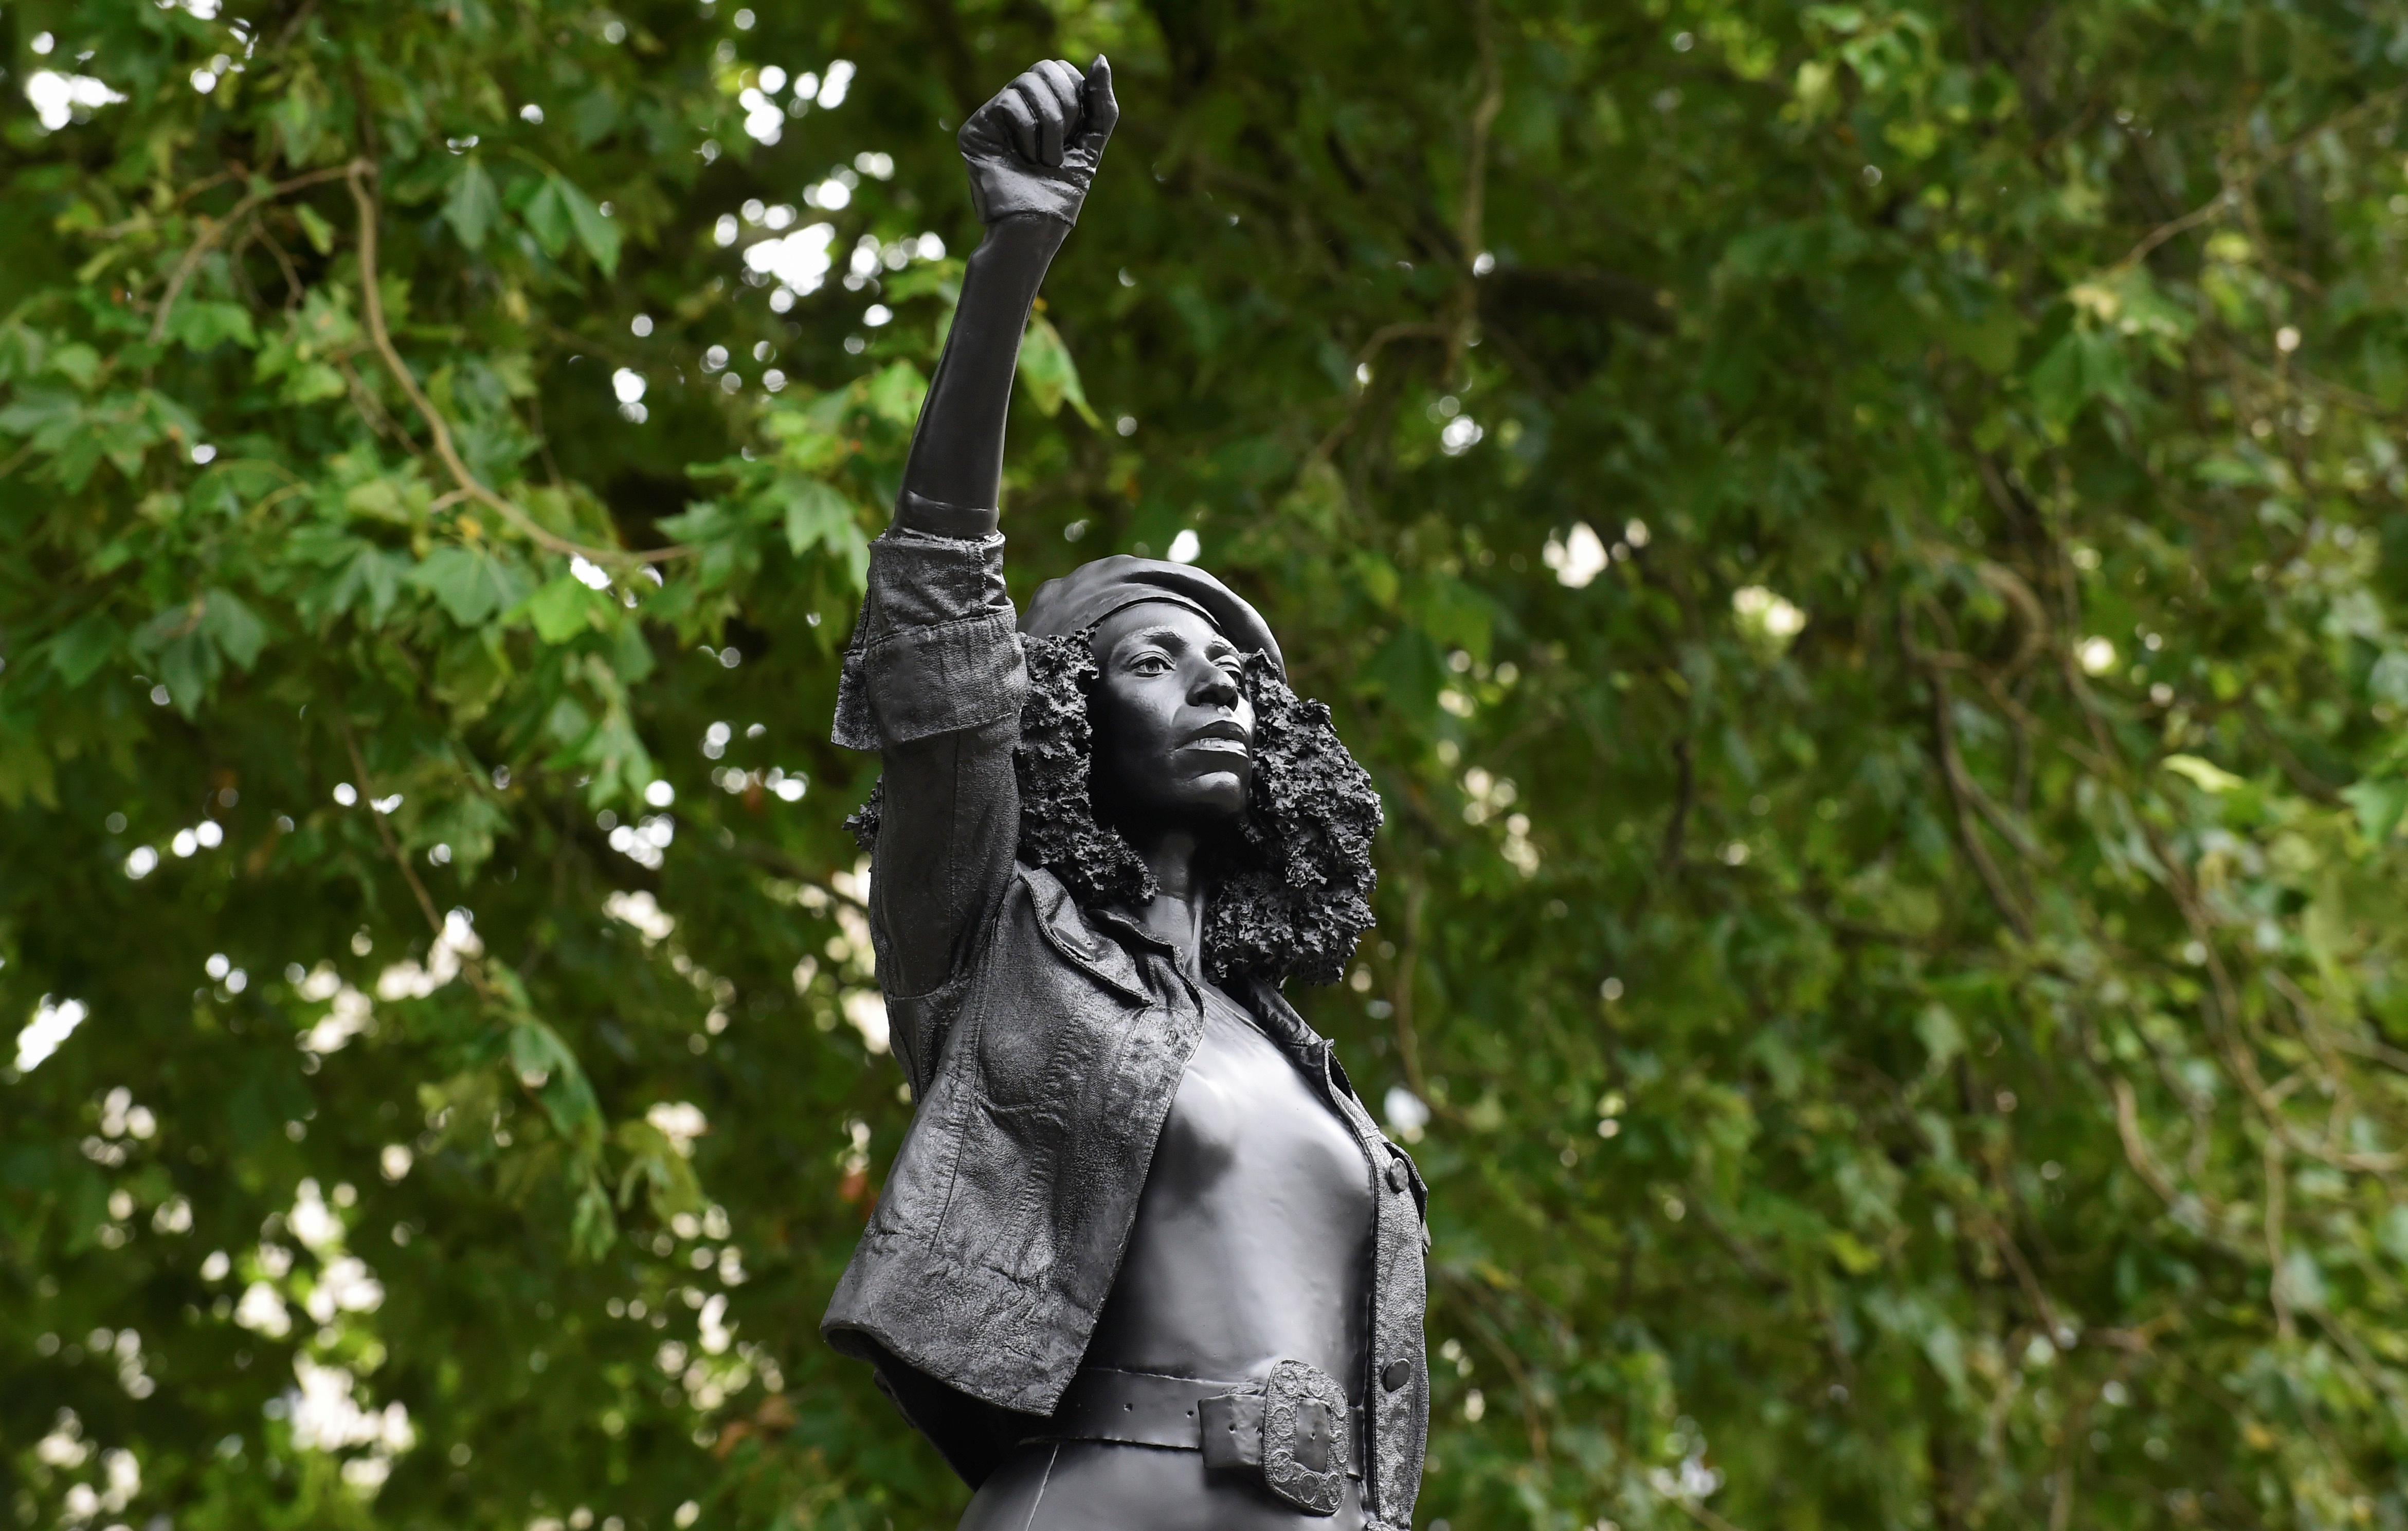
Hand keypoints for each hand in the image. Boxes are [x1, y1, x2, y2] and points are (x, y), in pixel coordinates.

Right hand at [957, 56, 1117, 226]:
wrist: (1033, 229)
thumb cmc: (1061, 194)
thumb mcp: (1091, 144)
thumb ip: (1100, 104)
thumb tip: (1100, 58)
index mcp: (1041, 108)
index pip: (1061, 70)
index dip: (1077, 94)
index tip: (1078, 133)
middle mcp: (1015, 107)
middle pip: (1045, 67)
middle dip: (1066, 107)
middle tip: (1061, 147)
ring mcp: (992, 117)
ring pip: (1027, 82)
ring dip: (1050, 125)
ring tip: (1045, 160)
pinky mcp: (975, 129)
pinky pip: (1009, 103)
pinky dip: (1028, 134)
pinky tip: (1023, 161)